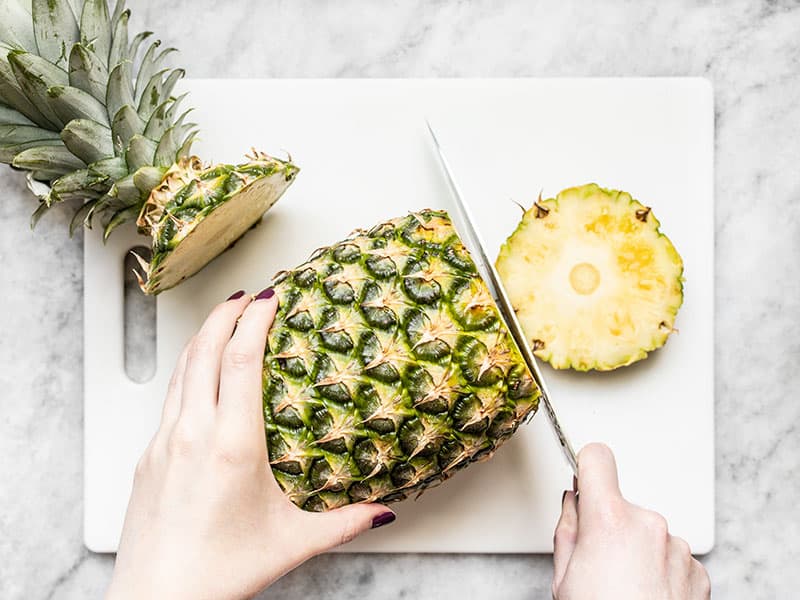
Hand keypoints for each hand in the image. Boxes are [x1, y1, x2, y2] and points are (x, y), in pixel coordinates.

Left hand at [106, 289, 394, 599]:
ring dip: (203, 337)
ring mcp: (164, 442)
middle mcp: (193, 434)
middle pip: (204, 351)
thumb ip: (344, 523)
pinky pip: (170, 398)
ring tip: (223, 322)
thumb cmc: (218, 572)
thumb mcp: (292, 543)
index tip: (269, 296)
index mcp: (231, 446)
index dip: (253, 321)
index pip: (239, 361)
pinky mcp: (148, 456)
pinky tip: (201, 377)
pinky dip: (188, 371)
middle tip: (247, 294)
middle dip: (225, 313)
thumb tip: (382, 512)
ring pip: (181, 370)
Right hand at [552, 443, 709, 599]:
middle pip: (621, 506)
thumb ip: (568, 529)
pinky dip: (660, 571)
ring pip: (648, 533)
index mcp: (610, 520)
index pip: (598, 458)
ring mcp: (677, 548)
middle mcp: (649, 525)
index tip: (583, 471)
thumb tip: (573, 503)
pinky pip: (671, 556)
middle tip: (598, 565)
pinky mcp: (697, 570)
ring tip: (625, 588)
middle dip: (609, 527)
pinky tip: (647, 596)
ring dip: (637, 552)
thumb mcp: (563, 577)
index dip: (586, 465)